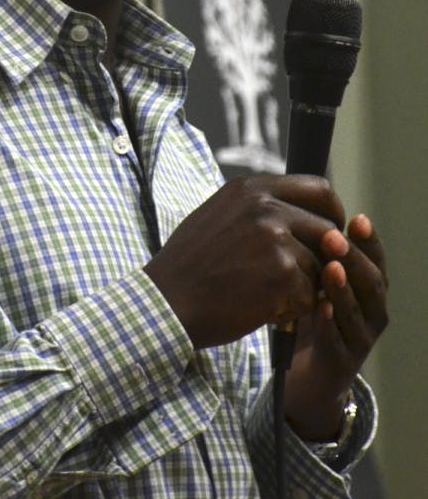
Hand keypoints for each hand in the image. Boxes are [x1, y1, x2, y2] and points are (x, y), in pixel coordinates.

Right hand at [144, 174, 347, 349]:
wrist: (167, 301)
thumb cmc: (191, 266)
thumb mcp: (220, 216)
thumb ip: (262, 210)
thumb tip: (311, 217)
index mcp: (251, 189)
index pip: (318, 189)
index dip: (332, 214)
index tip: (331, 234)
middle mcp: (265, 206)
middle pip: (327, 230)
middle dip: (323, 259)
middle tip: (300, 279)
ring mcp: (274, 238)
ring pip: (320, 267)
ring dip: (302, 288)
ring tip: (264, 295)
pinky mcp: (281, 273)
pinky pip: (309, 295)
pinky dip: (291, 309)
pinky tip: (261, 309)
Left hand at [284, 213, 387, 440]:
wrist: (306, 375)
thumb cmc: (312, 316)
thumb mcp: (316, 281)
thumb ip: (318, 252)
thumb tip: (305, 208)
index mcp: (368, 290)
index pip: (376, 260)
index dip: (369, 241)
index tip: (357, 218)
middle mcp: (372, 314)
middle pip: (373, 283)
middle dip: (355, 259)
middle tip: (334, 237)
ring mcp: (359, 341)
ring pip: (358, 313)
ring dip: (343, 289)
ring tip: (331, 267)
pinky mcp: (340, 364)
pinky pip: (337, 343)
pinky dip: (330, 325)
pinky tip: (320, 308)